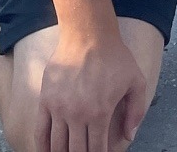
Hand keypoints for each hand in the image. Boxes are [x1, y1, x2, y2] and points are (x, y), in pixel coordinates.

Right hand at [36, 31, 148, 151]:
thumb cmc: (115, 58)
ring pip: (57, 145)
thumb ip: (136, 112)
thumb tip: (129, 136)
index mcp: (100, 113)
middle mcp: (77, 114)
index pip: (97, 149)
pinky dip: (42, 146)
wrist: (88, 36)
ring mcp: (58, 108)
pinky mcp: (45, 101)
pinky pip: (40, 131)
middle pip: (75, 150)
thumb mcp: (136, 82)